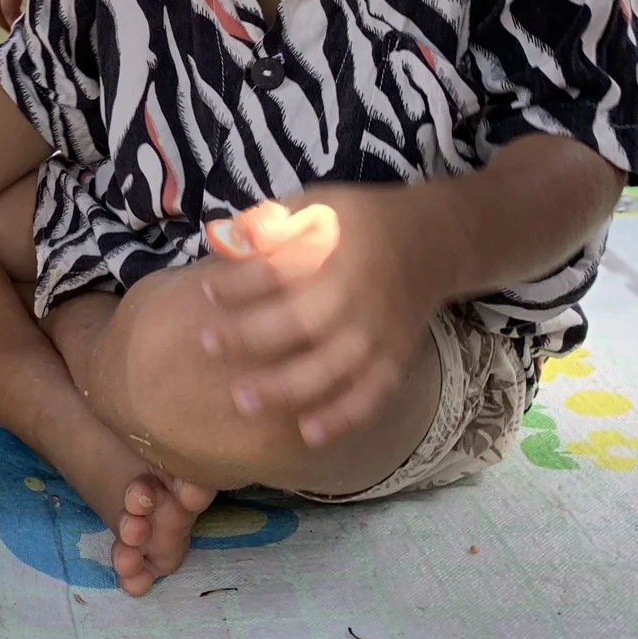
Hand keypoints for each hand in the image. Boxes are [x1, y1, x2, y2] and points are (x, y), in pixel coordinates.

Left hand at [197, 184, 442, 447]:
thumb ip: (271, 223)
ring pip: (331, 369)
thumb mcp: (316, 205)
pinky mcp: (394, 360)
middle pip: (301, 323)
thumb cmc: (357, 223)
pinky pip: (370, 395)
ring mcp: (378, 334)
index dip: (240, 283)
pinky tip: (308, 433)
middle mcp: (358, 296)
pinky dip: (342, 417)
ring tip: (242, 401)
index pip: (279, 271)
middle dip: (251, 337)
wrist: (431, 243)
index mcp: (336, 251)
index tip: (206, 291)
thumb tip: (224, 239)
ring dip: (286, 388)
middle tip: (207, 345)